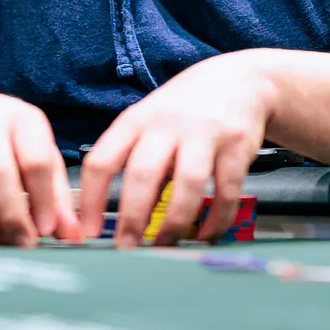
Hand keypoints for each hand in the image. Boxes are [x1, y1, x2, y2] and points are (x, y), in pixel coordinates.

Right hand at [0, 86, 81, 245]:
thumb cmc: (2, 135)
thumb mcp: (36, 149)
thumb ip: (57, 193)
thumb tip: (73, 234)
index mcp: (22, 119)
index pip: (36, 161)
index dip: (44, 201)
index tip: (47, 227)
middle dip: (14, 218)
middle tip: (26, 240)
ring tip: (2, 239)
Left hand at [78, 52, 271, 247]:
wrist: (241, 80)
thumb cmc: (187, 108)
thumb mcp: (152, 124)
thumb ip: (139, 165)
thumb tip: (125, 220)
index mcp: (137, 120)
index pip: (103, 160)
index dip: (91, 199)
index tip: (88, 230)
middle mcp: (168, 123)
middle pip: (143, 173)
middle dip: (132, 218)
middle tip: (127, 249)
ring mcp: (204, 132)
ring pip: (187, 184)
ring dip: (176, 222)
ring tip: (167, 245)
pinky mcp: (237, 144)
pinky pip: (226, 190)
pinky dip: (217, 219)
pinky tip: (207, 234)